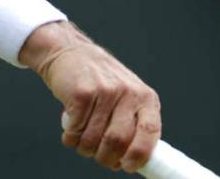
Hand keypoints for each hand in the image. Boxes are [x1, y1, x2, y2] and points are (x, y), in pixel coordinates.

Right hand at [20, 22, 161, 172]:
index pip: (150, 132)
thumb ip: (133, 124)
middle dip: (105, 157)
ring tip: (82, 138)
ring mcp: (105, 91)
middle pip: (118, 141)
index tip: (127, 166)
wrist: (71, 53)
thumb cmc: (101, 81)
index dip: (138, 156)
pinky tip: (71, 127)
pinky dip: (70, 137)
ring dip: (84, 147)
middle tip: (98, 155)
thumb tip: (133, 161)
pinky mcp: (81, 93)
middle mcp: (128, 92)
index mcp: (145, 97)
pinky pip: (75, 130)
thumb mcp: (128, 96)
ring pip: (93, 140)